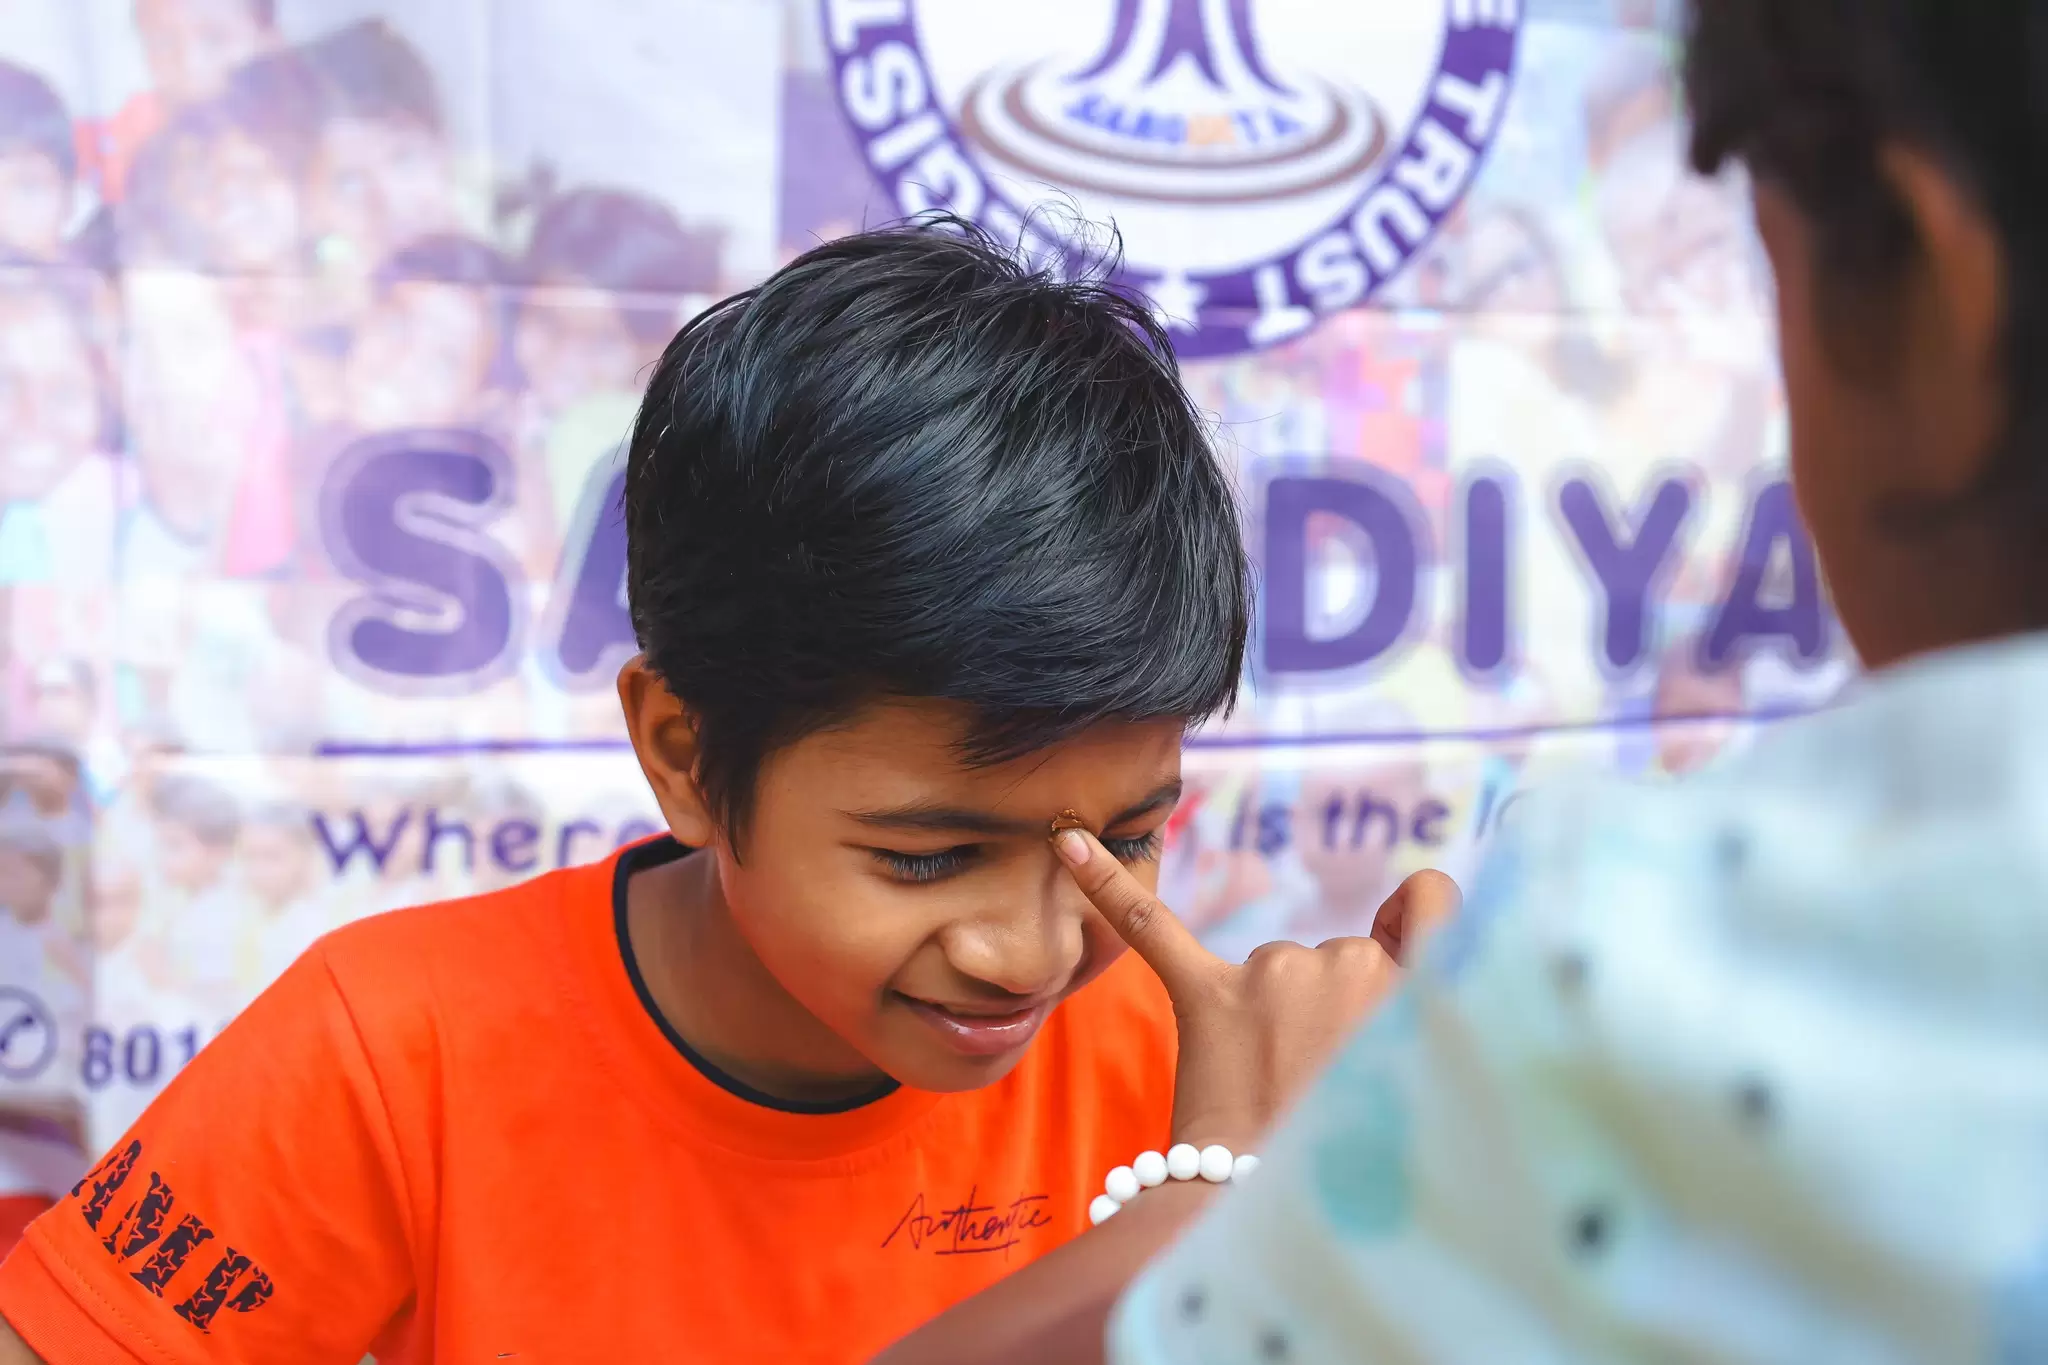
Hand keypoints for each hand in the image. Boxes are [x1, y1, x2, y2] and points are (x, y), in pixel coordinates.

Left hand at [1054, 828, 1458, 1150]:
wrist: (1282, 1211)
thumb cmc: (1362, 1146)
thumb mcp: (1425, 1073)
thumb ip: (1416, 1000)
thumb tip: (1399, 917)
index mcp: (1414, 988)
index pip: (1432, 906)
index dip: (1418, 917)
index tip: (1401, 931)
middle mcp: (1346, 965)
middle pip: (1341, 955)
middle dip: (1332, 1010)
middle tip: (1326, 1084)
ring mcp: (1272, 978)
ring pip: (1279, 965)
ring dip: (1275, 1015)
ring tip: (1278, 1088)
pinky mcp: (1205, 995)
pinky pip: (1151, 927)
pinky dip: (1107, 882)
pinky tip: (1068, 846)